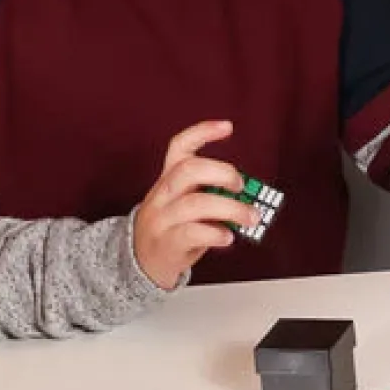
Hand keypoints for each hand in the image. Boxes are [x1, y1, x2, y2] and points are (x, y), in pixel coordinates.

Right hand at [131, 120, 255, 289]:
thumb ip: (207, 193)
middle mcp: (162, 195)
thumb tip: (245, 194)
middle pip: (188, 170)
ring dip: (231, 209)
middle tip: (241, 186)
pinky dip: (216, 233)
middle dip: (222, 173)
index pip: (179, 147)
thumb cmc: (170, 230)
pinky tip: (228, 237)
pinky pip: (193, 233)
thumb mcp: (182, 203)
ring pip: (195, 203)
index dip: (202, 132)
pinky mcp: (167, 243)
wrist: (140, 263)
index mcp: (167, 179)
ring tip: (250, 217)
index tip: (228, 127)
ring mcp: (162, 219)